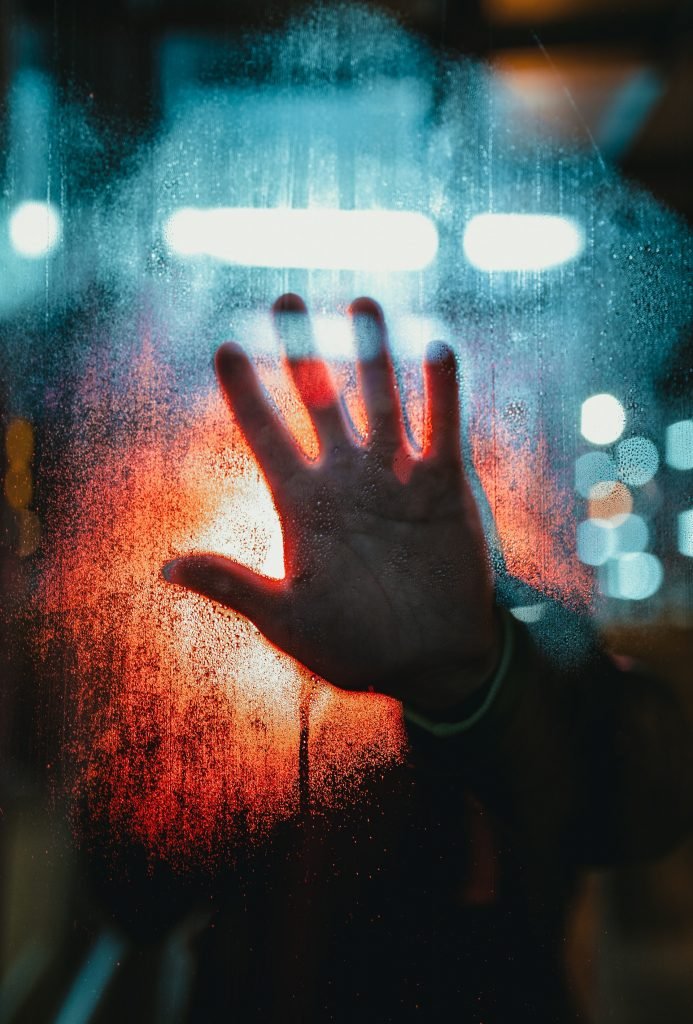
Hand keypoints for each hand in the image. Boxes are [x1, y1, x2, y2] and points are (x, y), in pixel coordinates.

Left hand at [163, 294, 499, 713]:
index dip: (244, 391)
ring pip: (382, 399)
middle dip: (302, 351)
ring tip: (359, 303)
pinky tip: (435, 348)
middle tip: (283, 299)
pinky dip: (441, 392)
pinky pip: (441, 428)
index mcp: (303, 504)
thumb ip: (234, 586)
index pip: (266, 435)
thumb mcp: (287, 619)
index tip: (223, 347)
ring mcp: (395, 478)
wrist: (429, 662)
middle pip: (320, 399)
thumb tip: (167, 565)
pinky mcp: (443, 486)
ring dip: (372, 352)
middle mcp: (346, 479)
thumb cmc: (353, 646)